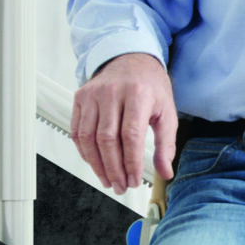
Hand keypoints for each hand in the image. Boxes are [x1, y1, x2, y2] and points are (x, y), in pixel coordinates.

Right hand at [70, 52, 176, 191]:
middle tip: (121, 186)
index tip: (134, 180)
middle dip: (114, 169)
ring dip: (97, 165)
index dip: (131, 162)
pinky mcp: (80, 97)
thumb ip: (166, 144)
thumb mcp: (167, 111)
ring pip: (88, 138)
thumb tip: (165, 173)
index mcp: (138, 94)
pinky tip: (95, 164)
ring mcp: (93, 94)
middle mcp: (113, 92)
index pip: (131, 135)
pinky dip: (84, 152)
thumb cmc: (149, 86)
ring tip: (108, 180)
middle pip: (107, 139)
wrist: (130, 58)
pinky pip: (77, 131)